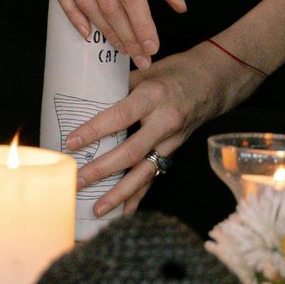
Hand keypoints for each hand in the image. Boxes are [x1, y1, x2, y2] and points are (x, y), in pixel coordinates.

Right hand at [40, 0, 183, 65]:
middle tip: (137, 55)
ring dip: (103, 30)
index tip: (151, 47)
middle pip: (107, 2)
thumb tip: (179, 8)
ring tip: (119, 47)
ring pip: (84, 0)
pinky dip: (74, 15)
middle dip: (124, 34)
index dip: (142, 25)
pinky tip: (88, 32)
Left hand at [62, 45, 246, 216]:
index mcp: (154, 96)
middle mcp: (165, 121)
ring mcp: (172, 140)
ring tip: (98, 209)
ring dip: (120, 193)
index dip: (95, 130)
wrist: (213, 81)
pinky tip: (124, 211)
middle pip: (131, 152)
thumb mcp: (147, 71)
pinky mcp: (175, 151)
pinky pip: (155, 176)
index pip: (120, 116)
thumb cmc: (176, 72)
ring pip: (144, 172)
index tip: (71, 142)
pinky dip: (139, 195)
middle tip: (77, 180)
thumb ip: (119, 87)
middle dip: (101, 170)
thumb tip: (86, 100)